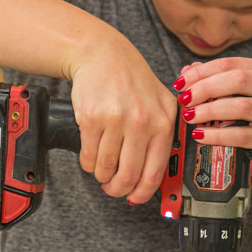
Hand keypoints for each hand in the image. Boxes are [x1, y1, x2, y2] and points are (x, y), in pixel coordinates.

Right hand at [67, 41, 179, 203]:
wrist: (102, 54)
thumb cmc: (131, 79)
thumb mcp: (160, 101)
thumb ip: (162, 135)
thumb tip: (156, 176)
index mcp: (163, 121)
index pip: (155, 172)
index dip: (142, 193)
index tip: (135, 197)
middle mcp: (142, 121)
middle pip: (129, 175)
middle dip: (118, 189)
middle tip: (113, 188)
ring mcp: (116, 120)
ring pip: (106, 168)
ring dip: (102, 176)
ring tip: (102, 171)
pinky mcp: (92, 119)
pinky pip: (89, 156)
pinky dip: (88, 164)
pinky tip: (91, 158)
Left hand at [174, 57, 251, 189]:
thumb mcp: (236, 98)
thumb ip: (214, 81)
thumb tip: (186, 71)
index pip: (230, 64)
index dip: (202, 72)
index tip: (180, 83)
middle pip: (239, 79)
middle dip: (206, 88)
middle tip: (185, 99)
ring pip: (241, 106)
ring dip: (210, 111)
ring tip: (190, 117)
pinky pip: (242, 135)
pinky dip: (218, 135)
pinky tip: (200, 135)